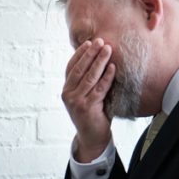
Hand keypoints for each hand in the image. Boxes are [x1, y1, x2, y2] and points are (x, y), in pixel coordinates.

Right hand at [61, 38, 114, 161]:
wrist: (92, 137)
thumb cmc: (92, 114)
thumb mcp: (85, 95)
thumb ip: (87, 81)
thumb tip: (97, 58)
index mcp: (66, 90)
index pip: (71, 67)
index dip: (79, 54)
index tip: (89, 42)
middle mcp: (68, 95)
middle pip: (79, 69)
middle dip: (90, 54)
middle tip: (100, 41)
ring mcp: (76, 102)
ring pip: (89, 77)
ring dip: (99, 61)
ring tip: (108, 49)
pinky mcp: (87, 108)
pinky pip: (99, 88)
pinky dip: (107, 77)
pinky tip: (112, 67)